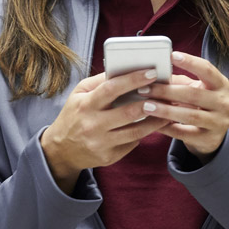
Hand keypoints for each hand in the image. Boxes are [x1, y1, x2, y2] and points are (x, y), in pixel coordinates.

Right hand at [40, 69, 168, 193]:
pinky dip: (143, 134)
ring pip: (136, 132)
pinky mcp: (109, 157)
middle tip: (166, 94)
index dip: (133, 80)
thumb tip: (124, 70)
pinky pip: (131, 144)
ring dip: (155, 121)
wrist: (61, 149)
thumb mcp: (79, 94)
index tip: (151, 72)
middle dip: (151, 102)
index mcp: (86, 105)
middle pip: (128, 112)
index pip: (111, 89)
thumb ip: (99, 82)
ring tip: (168, 111)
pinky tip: (153, 126)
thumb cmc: (74, 115)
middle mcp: (93, 125)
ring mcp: (101, 143)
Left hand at [136, 51, 228, 163]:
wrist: (212, 134)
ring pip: (190, 115)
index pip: (207, 69)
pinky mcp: (210, 139)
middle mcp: (223, 102)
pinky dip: (167, 128)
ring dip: (165, 110)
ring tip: (146, 106)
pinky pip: (184, 133)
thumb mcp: (195, 89)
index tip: (171, 55)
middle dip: (167, 91)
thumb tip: (153, 73)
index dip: (190, 62)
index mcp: (220, 84)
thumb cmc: (199, 104)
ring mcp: (219, 122)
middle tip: (145, 89)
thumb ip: (178, 81)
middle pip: (193, 94)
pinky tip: (152, 124)